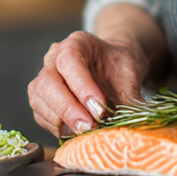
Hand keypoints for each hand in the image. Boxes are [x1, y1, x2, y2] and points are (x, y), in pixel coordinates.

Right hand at [27, 30, 148, 138]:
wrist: (112, 66)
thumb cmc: (119, 67)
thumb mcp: (131, 75)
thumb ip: (131, 96)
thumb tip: (137, 121)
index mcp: (76, 43)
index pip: (69, 61)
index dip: (82, 87)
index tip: (100, 109)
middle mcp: (54, 57)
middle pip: (47, 82)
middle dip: (67, 109)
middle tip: (89, 127)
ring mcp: (44, 77)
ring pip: (38, 99)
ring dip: (60, 120)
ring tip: (85, 131)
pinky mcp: (41, 99)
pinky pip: (39, 114)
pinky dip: (55, 127)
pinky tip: (75, 132)